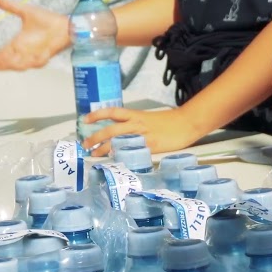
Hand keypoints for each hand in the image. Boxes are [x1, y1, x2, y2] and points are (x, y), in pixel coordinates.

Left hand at [0, 0, 70, 69]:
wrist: (69, 30)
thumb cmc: (48, 21)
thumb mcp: (29, 11)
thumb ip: (11, 5)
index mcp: (20, 46)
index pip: (2, 56)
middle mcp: (26, 56)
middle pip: (8, 64)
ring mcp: (35, 60)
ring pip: (17, 67)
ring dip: (7, 67)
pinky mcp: (42, 60)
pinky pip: (26, 67)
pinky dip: (18, 67)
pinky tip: (17, 64)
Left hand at [81, 107, 202, 155]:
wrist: (186, 122)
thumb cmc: (169, 122)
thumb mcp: (148, 119)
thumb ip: (134, 126)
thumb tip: (121, 135)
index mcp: (136, 115)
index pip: (112, 112)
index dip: (97, 114)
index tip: (85, 119)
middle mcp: (136, 123)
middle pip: (110, 129)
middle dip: (95, 137)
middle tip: (85, 144)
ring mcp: (143, 135)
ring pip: (117, 140)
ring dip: (103, 148)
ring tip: (93, 154)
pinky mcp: (151, 146)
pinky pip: (132, 151)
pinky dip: (121, 155)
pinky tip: (114, 160)